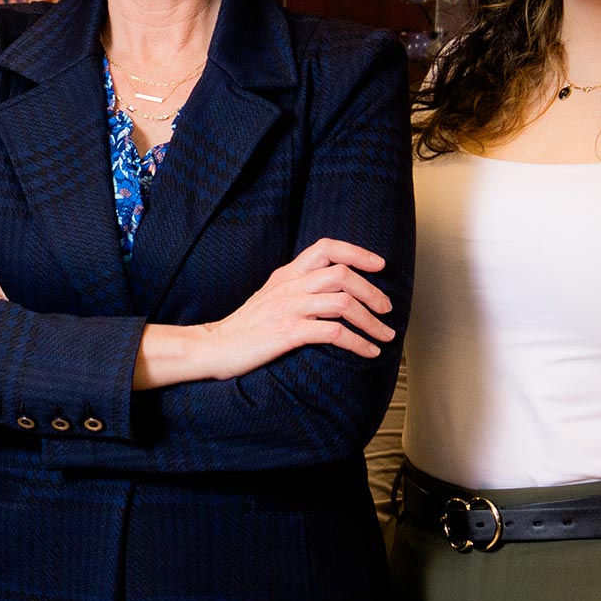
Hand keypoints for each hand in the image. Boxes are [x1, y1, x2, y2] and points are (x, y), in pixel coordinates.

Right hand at [141, 238, 393, 384]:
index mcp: (287, 274)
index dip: (357, 252)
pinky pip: (334, 332)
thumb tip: (329, 289)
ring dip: (372, 321)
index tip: (379, 265)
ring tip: (385, 336)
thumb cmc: (244, 327)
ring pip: (344, 303)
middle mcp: (290, 286)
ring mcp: (289, 308)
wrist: (213, 347)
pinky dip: (358, 342)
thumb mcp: (270, 296)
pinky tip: (368, 352)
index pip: (326, 247)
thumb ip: (295, 287)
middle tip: (387, 309)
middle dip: (373, 292)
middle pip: (343, 275)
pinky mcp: (288, 332)